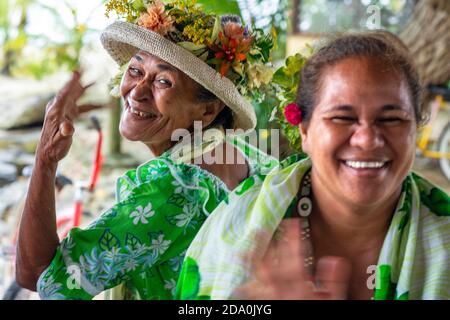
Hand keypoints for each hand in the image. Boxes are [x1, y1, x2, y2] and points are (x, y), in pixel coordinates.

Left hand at [35, 71, 100, 165]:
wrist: (49, 153)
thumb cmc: (53, 147)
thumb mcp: (60, 141)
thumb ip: (65, 133)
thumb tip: (69, 127)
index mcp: (56, 111)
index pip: (64, 93)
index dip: (71, 83)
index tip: (77, 72)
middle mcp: (59, 107)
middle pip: (72, 90)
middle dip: (80, 80)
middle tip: (87, 67)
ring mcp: (64, 110)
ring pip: (78, 96)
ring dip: (88, 89)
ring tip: (99, 81)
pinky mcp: (69, 115)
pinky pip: (83, 107)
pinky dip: (93, 105)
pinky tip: (105, 106)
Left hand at [232, 219, 351, 299]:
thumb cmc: (320, 314)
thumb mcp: (333, 299)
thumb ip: (334, 280)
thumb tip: (333, 259)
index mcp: (300, 286)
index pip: (295, 256)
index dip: (293, 236)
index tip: (292, 222)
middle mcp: (283, 291)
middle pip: (270, 264)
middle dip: (265, 245)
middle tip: (260, 230)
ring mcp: (273, 298)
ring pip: (258, 278)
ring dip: (251, 263)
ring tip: (241, 251)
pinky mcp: (268, 305)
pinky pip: (252, 295)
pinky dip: (245, 287)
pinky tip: (239, 282)